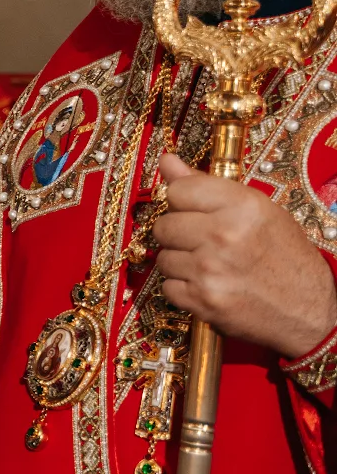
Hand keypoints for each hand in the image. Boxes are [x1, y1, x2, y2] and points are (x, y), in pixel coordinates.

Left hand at [154, 153, 336, 357]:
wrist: (310, 311)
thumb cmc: (287, 259)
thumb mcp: (260, 212)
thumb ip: (208, 185)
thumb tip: (167, 161)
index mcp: (243, 206)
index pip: (178, 190)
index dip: (183, 202)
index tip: (195, 210)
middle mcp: (224, 235)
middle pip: (163, 225)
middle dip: (179, 234)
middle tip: (205, 242)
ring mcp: (210, 269)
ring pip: (162, 257)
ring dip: (181, 263)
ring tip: (212, 266)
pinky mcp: (201, 300)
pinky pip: (167, 286)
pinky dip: (183, 288)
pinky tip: (209, 285)